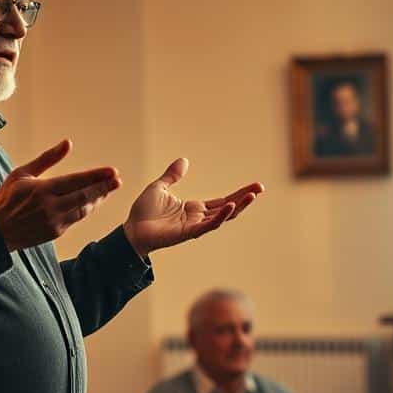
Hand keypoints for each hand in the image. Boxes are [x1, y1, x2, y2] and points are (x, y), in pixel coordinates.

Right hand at [0, 139, 121, 251]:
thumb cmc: (7, 199)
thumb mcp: (22, 173)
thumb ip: (47, 159)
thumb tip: (67, 143)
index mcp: (42, 189)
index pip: (76, 181)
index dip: (96, 176)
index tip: (112, 171)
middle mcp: (51, 207)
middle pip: (85, 196)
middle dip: (104, 188)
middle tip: (117, 180)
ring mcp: (55, 221)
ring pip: (84, 209)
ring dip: (98, 199)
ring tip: (108, 189)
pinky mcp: (56, 232)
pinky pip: (77, 218)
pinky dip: (87, 209)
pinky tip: (93, 201)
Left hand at [122, 158, 262, 258]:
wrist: (131, 229)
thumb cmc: (143, 212)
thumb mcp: (160, 187)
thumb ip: (172, 175)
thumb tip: (184, 160)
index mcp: (194, 208)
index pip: (222, 200)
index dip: (238, 194)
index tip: (254, 187)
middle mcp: (198, 218)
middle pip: (228, 207)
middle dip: (245, 198)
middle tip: (261, 188)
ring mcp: (195, 226)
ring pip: (222, 216)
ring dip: (238, 206)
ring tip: (252, 195)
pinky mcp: (188, 232)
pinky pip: (208, 225)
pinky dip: (220, 216)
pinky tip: (230, 206)